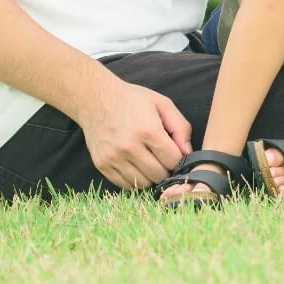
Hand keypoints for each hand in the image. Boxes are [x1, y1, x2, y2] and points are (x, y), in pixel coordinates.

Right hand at [77, 77, 191, 189]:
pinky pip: (125, 185)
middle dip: (164, 168)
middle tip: (160, 156)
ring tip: (147, 160)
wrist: (95, 98)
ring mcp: (114, 157)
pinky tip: (134, 164)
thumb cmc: (132, 100)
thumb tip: (188, 153)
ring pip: (143, 183)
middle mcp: (129, 146)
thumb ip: (181, 128)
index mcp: (147, 130)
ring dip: (149, 176)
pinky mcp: (102, 164)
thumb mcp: (162, 104)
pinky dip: (134, 179)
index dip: (178, 158)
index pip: (173, 161)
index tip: (173, 152)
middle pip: (159, 175)